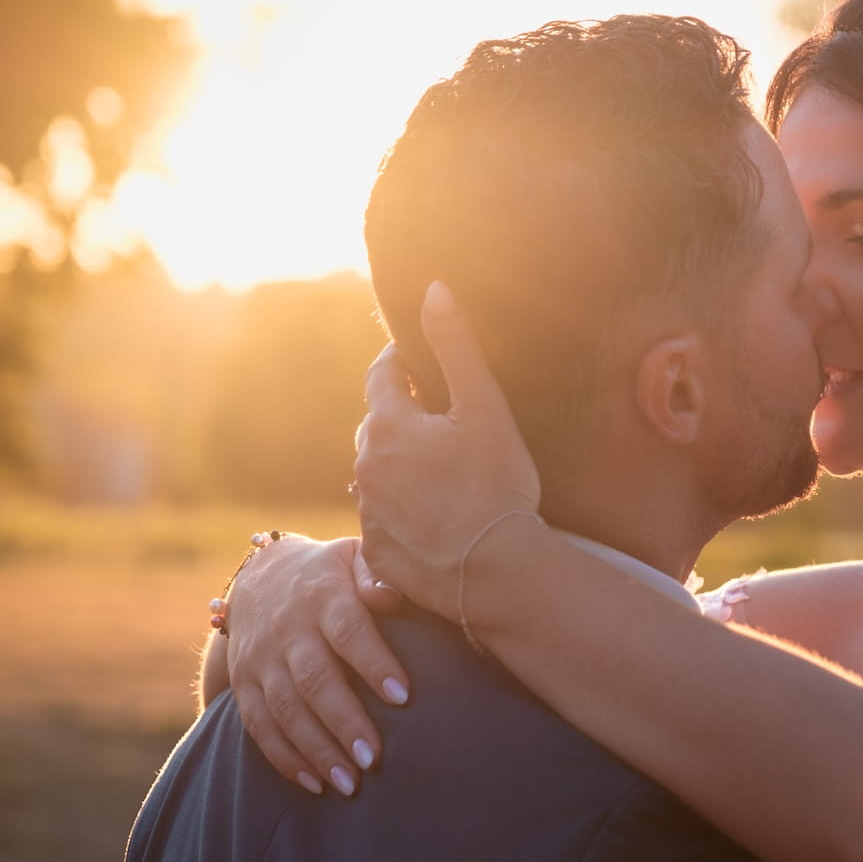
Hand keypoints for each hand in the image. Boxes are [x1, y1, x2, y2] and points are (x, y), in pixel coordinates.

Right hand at [227, 534, 408, 795]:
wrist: (261, 575)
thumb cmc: (331, 574)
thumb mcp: (352, 556)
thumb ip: (375, 571)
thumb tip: (389, 594)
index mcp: (322, 594)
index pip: (348, 629)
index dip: (374, 663)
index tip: (404, 697)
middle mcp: (287, 628)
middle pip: (314, 678)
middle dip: (343, 722)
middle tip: (374, 759)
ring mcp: (261, 658)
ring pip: (284, 709)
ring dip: (316, 749)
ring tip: (349, 784)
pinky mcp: (243, 682)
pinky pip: (258, 725)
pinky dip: (284, 758)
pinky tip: (314, 784)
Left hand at [354, 282, 541, 617]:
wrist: (492, 572)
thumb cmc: (496, 486)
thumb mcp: (483, 408)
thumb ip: (456, 346)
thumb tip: (434, 288)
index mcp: (388, 424)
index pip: (383, 374)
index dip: (402, 361)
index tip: (420, 360)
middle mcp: (366, 465)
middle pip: (378, 424)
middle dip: (404, 416)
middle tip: (443, 421)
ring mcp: (368, 511)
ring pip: (379, 472)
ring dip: (402, 465)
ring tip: (443, 473)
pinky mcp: (378, 552)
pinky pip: (384, 517)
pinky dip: (403, 510)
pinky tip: (436, 515)